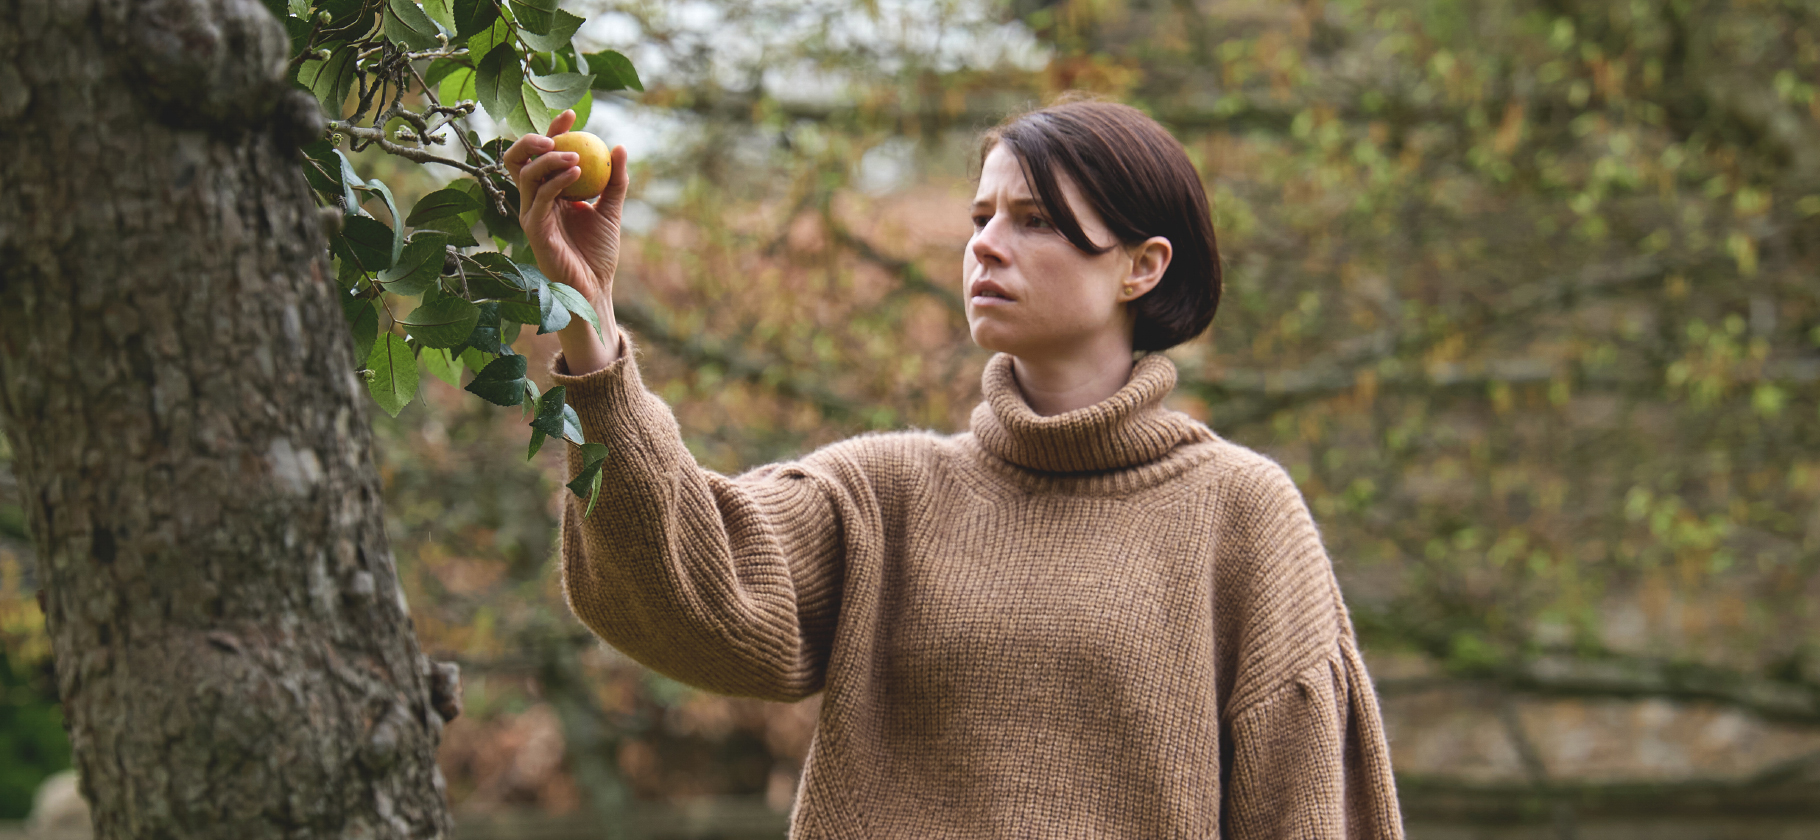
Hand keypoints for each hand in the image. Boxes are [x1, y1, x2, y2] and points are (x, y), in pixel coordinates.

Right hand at [502, 109, 628, 303]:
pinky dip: (556, 181)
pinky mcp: (534, 229)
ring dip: (550, 159)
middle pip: (519, 159)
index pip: (543, 155)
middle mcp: (535, 200)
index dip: (553, 132)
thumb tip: (620, 146)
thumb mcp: (611, 210)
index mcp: (549, 192)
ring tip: (577, 158)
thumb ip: (615, 181)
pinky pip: (540, 197)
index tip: (571, 115)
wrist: (595, 287)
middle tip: (558, 135)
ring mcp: (531, 214)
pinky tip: (577, 173)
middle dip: (532, 139)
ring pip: (526, 174)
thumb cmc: (599, 253)